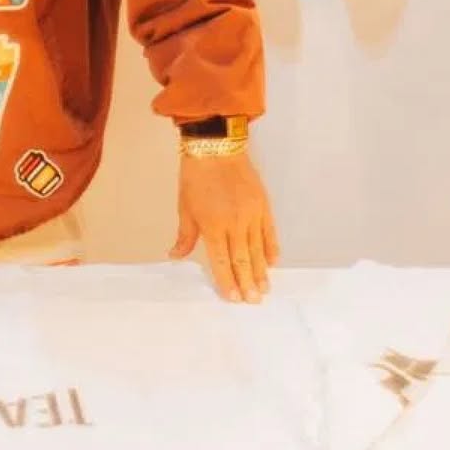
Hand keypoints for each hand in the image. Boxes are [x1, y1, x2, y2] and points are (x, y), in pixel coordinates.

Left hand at [170, 151, 279, 303]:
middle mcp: (234, 223)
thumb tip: (176, 256)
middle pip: (242, 259)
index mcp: (212, 225)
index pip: (221, 260)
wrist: (216, 147)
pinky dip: (271, 248)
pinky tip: (273, 262)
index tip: (232, 298)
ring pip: (258, 249)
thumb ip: (186, 235)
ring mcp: (251, 214)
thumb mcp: (185, 207)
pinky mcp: (263, 205)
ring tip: (264, 289)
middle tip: (253, 301)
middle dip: (247, 282)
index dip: (226, 281)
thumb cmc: (196, 177)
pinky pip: (269, 232)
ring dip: (261, 271)